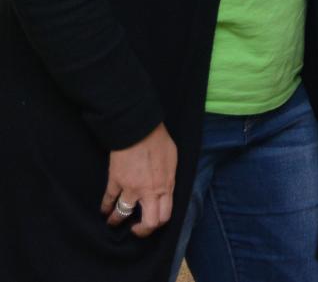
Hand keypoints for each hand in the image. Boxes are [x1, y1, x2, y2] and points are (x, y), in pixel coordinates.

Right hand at [100, 123, 176, 237]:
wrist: (140, 129)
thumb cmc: (159, 141)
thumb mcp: (172, 160)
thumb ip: (169, 177)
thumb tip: (167, 187)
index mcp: (165, 186)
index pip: (165, 216)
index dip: (158, 224)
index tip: (152, 223)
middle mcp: (149, 192)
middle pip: (148, 223)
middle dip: (142, 231)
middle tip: (135, 229)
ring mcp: (131, 188)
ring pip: (122, 214)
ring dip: (116, 220)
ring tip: (113, 221)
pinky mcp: (115, 181)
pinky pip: (108, 199)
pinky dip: (105, 207)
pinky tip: (103, 210)